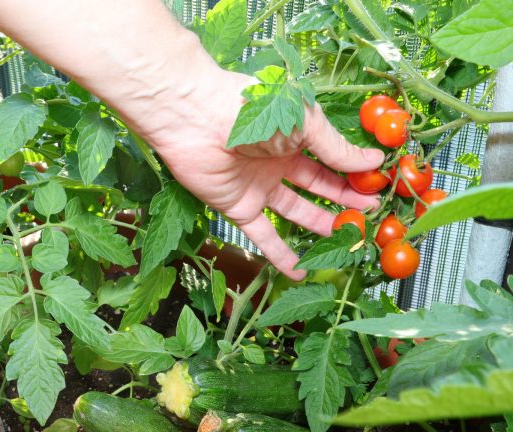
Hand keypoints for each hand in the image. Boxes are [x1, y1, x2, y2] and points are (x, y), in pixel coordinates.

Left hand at [147, 71, 384, 279]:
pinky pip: (262, 236)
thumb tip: (374, 162)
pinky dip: (280, 255)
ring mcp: (258, 186)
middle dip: (344, 203)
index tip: (380, 191)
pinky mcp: (238, 207)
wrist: (196, 118)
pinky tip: (300, 271)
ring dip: (320, 227)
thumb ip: (336, 148)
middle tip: (371, 219)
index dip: (354, 175)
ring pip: (296, 212)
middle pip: (317, 188)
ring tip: (348, 243)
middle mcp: (278, 161)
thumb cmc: (251, 109)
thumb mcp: (305, 123)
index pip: (332, 160)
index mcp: (295, 135)